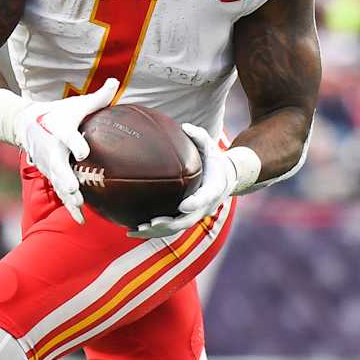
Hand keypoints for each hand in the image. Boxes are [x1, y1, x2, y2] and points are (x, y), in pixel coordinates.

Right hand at [9, 79, 118, 223]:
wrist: (25, 124)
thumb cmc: (58, 113)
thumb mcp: (75, 104)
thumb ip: (97, 98)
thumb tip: (115, 82)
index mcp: (59, 130)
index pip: (66, 136)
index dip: (74, 144)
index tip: (84, 152)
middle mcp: (51, 149)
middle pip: (57, 165)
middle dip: (64, 177)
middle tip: (74, 188)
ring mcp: (48, 165)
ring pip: (57, 182)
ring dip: (67, 196)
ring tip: (78, 206)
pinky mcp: (50, 175)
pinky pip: (59, 193)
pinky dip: (69, 206)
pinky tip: (81, 220)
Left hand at [130, 123, 234, 239]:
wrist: (226, 177)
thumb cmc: (214, 159)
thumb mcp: (210, 146)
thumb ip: (199, 137)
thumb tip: (185, 127)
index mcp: (213, 188)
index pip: (205, 198)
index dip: (195, 204)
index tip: (182, 206)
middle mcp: (205, 206)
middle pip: (187, 220)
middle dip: (169, 224)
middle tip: (151, 223)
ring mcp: (196, 214)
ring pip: (176, 228)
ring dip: (156, 232)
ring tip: (135, 230)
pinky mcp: (186, 217)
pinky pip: (170, 228)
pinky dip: (154, 232)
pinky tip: (133, 230)